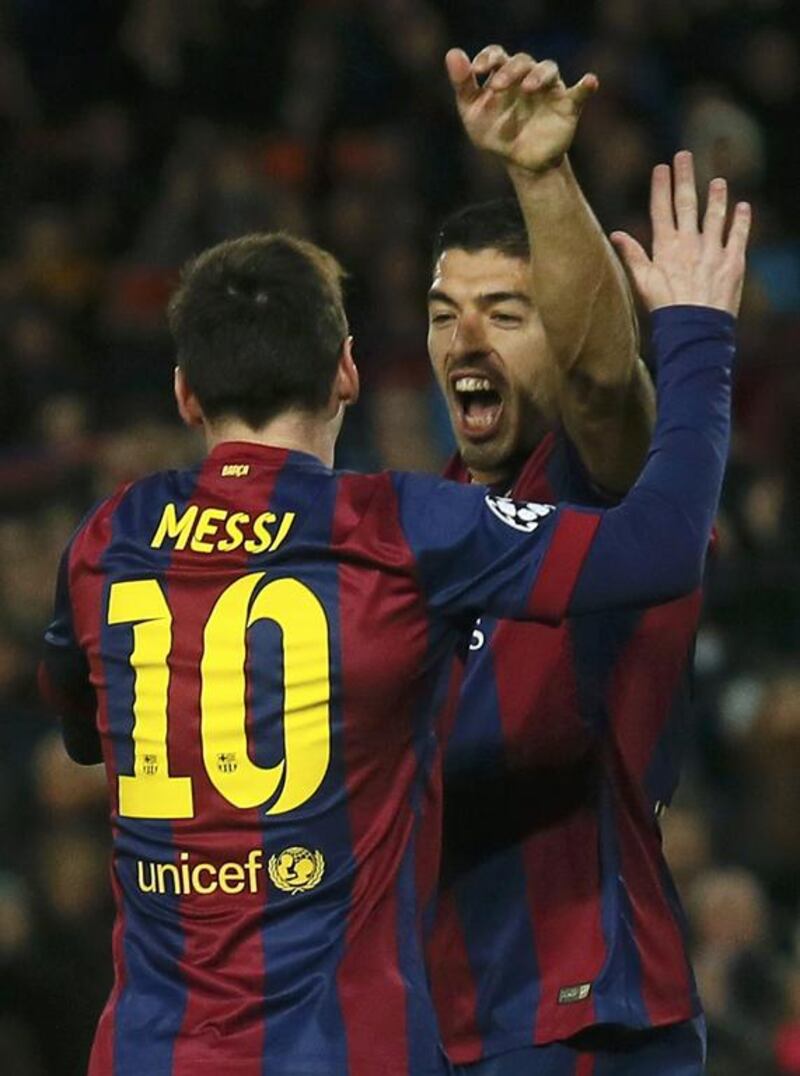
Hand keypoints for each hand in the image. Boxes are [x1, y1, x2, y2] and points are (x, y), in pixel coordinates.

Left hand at [445, 45, 597, 173]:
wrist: (520, 163)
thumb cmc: (496, 133)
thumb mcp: (473, 114)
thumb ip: (463, 86)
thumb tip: (452, 54)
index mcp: (504, 74)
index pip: (497, 55)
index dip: (488, 58)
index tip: (477, 71)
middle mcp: (528, 76)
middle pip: (522, 61)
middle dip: (510, 71)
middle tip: (498, 88)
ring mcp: (549, 90)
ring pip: (548, 69)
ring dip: (539, 75)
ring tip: (528, 88)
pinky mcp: (567, 106)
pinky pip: (580, 93)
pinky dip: (586, 86)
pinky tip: (589, 82)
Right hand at [610, 151, 751, 315]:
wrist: (692, 327)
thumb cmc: (664, 308)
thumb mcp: (642, 282)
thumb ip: (632, 255)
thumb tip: (616, 234)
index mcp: (666, 247)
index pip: (661, 209)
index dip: (661, 187)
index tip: (661, 167)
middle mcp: (689, 243)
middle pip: (686, 203)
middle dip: (684, 178)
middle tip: (684, 155)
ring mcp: (712, 250)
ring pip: (714, 215)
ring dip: (716, 196)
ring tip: (718, 181)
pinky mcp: (732, 261)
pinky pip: (738, 235)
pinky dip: (741, 220)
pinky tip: (743, 207)